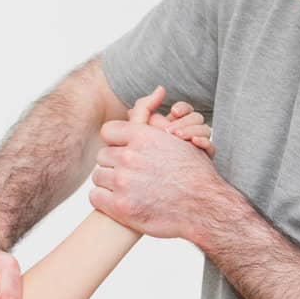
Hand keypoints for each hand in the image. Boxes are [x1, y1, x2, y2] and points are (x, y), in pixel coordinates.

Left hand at [89, 84, 221, 238]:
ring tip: (125, 188)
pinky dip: (104, 200)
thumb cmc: (194, 173)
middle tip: (126, 173)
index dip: (114, 142)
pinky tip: (118, 201)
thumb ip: (159, 118)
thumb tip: (156, 90)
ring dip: (108, 183)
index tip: (122, 152)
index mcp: (143, 137)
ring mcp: (123, 182)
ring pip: (98, 176)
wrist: (204, 208)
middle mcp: (130, 157)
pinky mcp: (120, 207)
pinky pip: (95, 196)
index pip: (108, 131)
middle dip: (113, 164)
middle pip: (102, 156)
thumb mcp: (179, 137)